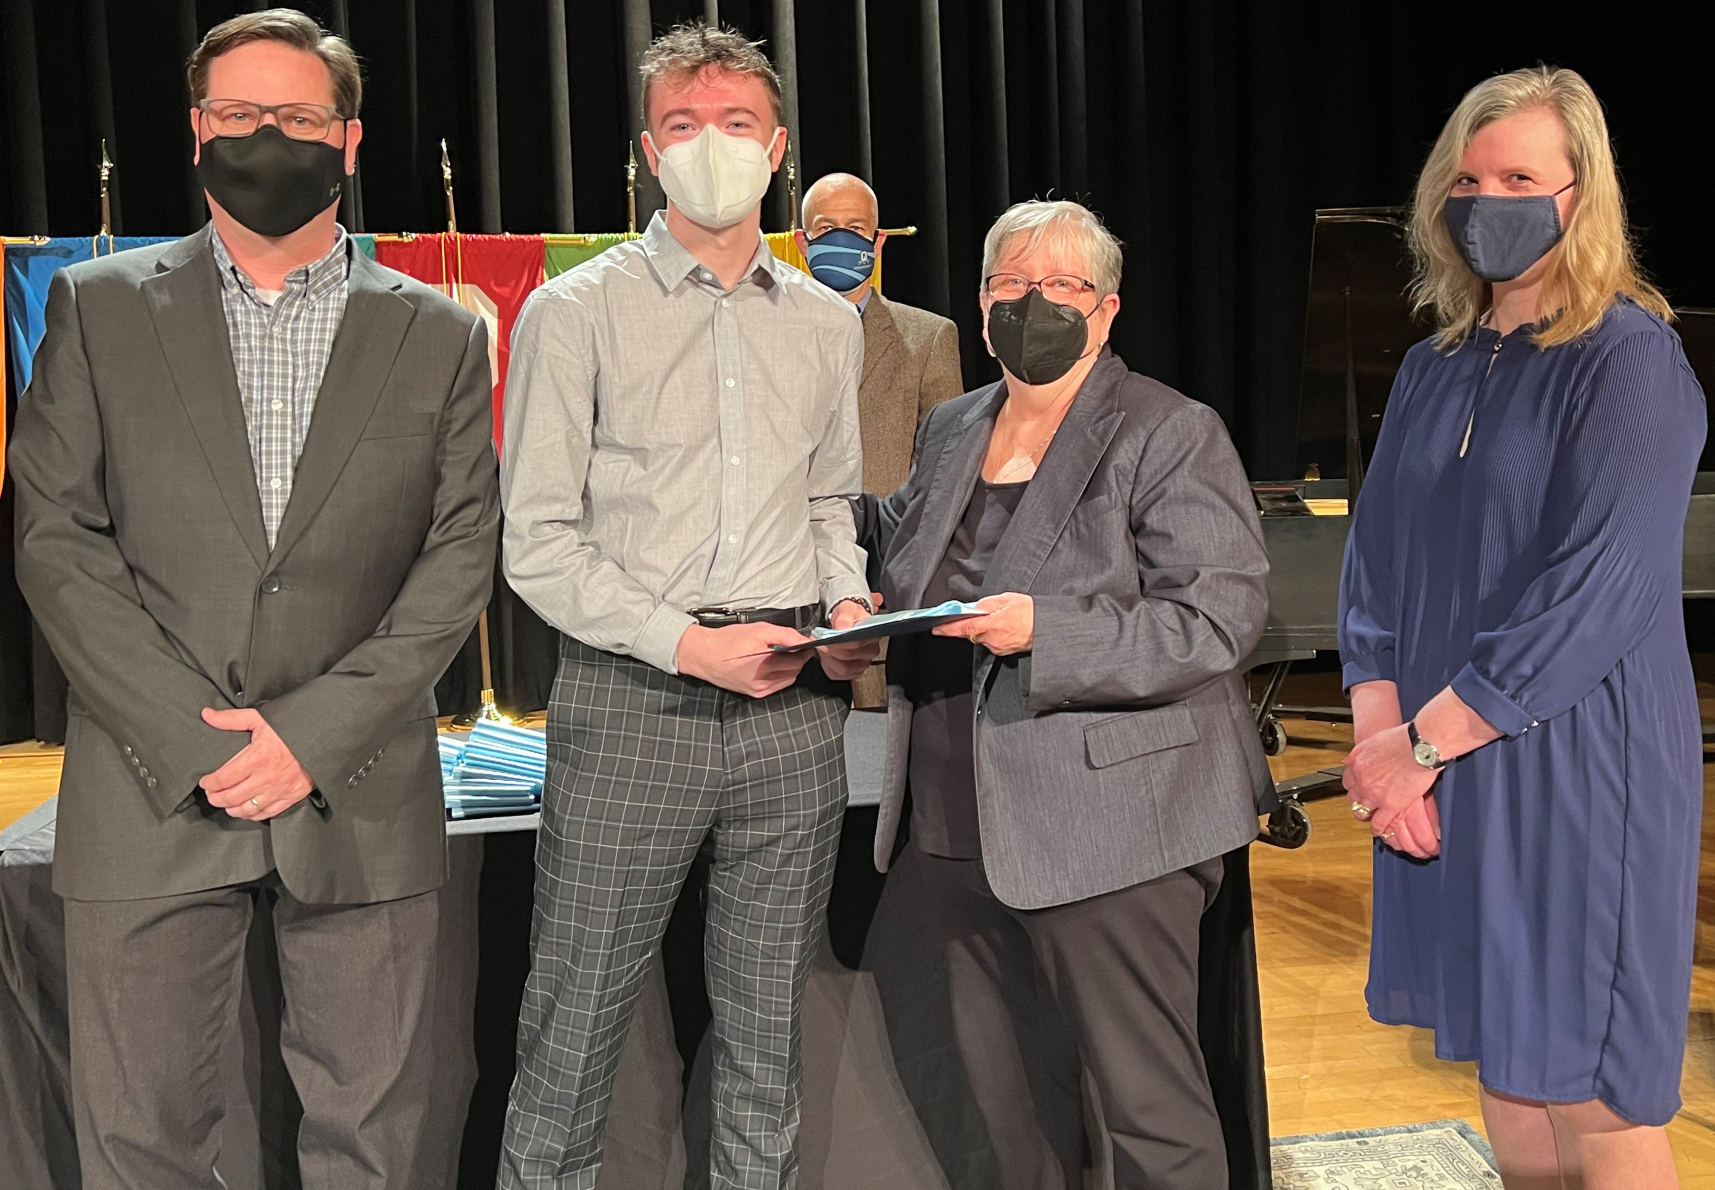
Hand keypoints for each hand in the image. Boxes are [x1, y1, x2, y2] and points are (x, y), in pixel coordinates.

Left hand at [199, 708, 314, 820]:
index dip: (209, 783)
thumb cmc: (291, 728)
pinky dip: (251, 815)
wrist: (321, 738)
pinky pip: (265, 814)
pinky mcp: (291, 797)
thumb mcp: (260, 719)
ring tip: (225, 802)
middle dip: (215, 797)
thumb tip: (207, 715)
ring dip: (230, 808)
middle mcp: (267, 778)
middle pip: (230, 798)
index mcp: (257, 758)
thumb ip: (231, 719)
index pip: (223, 779)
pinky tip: (245, 809)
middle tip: (211, 793)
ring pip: (246, 810)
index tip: (205, 781)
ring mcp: (279, 790)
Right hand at [676, 622, 812, 697]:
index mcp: (765, 664)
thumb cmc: (729, 640)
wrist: (705, 654)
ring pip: (788, 679)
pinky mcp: (754, 694)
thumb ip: (786, 635)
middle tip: (792, 646)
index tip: (803, 643)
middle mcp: (763, 681)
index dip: (804, 650)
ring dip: (790, 668)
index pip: (799, 660)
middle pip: (795, 670)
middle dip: (798, 658)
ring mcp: (759, 690)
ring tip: (780, 655)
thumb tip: (806, 641)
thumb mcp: (760, 630)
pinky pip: (777, 685)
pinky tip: (771, 665)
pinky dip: (780, 675)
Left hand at [816, 597, 882, 680]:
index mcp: (872, 635)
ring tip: (822, 648)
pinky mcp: (852, 672)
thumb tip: (843, 627)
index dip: (839, 642)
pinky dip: (828, 667)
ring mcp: (862, 664)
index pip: (857, 644)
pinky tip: (826, 657)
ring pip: (844, 669)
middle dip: (830, 649)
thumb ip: (845, 616)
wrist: (846, 622)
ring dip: (828, 659)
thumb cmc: (848, 616)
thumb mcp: (847, 609)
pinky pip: (837, 675)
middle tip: (820, 641)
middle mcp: (870, 651)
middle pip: (848, 657)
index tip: (826, 637)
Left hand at [932, 592, 1032, 655]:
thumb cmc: (1031, 612)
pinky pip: (990, 642)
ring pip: (980, 637)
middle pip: (971, 632)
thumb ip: (986, 603)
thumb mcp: (1007, 599)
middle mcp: (993, 639)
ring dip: (984, 628)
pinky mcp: (1002, 651)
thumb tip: (973, 607)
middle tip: (986, 613)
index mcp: (993, 624)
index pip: (964, 628)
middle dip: (973, 623)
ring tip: (1000, 619)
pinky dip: (992, 634)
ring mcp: (997, 647)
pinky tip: (1004, 627)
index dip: (948, 629)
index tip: (936, 629)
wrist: (1047, 628)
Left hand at [1342, 722, 1439, 851]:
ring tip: (1371, 818)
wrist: (1420, 747)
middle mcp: (1363, 782)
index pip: (1348, 783)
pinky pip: (1379, 823)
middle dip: (1358, 802)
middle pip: (1353, 798)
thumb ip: (1358, 752)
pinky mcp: (1391, 806)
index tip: (1359, 790)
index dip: (1354, 788)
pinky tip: (1381, 829)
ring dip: (1366, 816)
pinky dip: (1378, 828)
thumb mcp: (1372, 740)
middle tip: (1365, 804)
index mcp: (1358, 766)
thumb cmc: (1402, 740)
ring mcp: (1375, 795)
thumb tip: (1347, 760)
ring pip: (1362, 812)